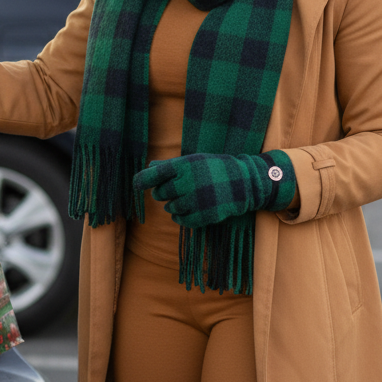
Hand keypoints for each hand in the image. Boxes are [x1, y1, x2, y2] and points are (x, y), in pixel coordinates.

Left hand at [132, 151, 295, 228]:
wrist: (244, 184)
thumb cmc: (215, 168)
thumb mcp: (194, 160)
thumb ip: (171, 166)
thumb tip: (149, 167)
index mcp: (183, 166)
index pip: (153, 175)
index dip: (141, 181)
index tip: (137, 185)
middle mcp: (187, 183)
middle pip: (160, 194)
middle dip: (164, 192)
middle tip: (177, 188)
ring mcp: (194, 201)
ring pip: (170, 208)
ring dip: (175, 204)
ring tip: (190, 196)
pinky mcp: (201, 217)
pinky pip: (180, 220)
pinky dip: (181, 216)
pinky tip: (192, 208)